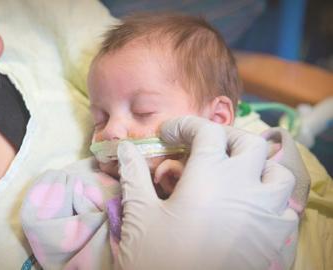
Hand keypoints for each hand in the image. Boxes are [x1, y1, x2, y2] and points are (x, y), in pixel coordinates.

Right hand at [116, 116, 297, 269]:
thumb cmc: (158, 258)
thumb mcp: (140, 215)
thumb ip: (134, 175)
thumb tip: (126, 149)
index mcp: (209, 177)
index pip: (207, 132)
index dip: (186, 125)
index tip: (168, 134)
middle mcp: (245, 188)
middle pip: (250, 143)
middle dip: (226, 138)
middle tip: (204, 148)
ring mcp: (265, 214)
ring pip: (278, 173)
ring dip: (258, 166)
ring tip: (235, 175)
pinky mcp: (274, 240)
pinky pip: (285, 208)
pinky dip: (270, 199)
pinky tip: (248, 208)